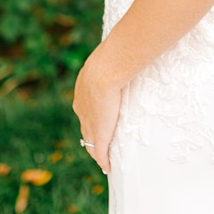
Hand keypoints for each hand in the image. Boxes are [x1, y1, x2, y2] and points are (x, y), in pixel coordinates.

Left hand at [72, 48, 122, 174]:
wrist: (105, 71)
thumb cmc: (112, 60)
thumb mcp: (111, 58)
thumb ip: (118, 58)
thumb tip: (131, 45)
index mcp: (83, 93)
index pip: (86, 110)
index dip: (91, 117)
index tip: (97, 121)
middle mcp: (82, 110)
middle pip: (85, 128)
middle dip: (91, 137)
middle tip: (97, 145)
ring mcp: (90, 123)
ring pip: (91, 142)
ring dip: (96, 151)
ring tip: (102, 158)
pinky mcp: (100, 134)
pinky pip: (100, 152)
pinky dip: (103, 161)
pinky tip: (107, 168)